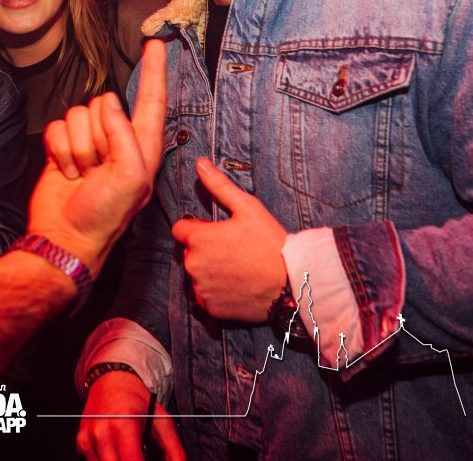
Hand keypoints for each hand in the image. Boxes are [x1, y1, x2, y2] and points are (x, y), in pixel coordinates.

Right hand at [33, 40, 165, 273]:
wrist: (64, 237)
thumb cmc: (104, 216)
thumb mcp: (130, 178)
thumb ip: (125, 136)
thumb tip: (110, 104)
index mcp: (144, 147)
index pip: (152, 99)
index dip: (154, 70)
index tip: (155, 43)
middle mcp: (118, 140)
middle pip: (104, 103)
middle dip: (96, 134)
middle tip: (98, 167)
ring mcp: (90, 143)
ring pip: (78, 114)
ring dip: (76, 147)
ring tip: (83, 174)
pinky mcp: (63, 147)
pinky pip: (56, 126)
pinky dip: (58, 150)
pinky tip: (65, 172)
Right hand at [77, 371, 184, 460]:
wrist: (111, 381)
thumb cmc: (137, 401)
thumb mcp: (162, 421)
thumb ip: (174, 450)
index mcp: (123, 425)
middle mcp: (102, 433)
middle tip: (141, 456)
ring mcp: (88, 438)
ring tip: (132, 454)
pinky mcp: (81, 443)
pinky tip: (118, 453)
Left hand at [171, 158, 287, 321]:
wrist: (292, 282)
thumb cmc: (271, 242)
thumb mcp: (247, 207)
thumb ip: (219, 186)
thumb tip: (199, 163)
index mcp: (198, 239)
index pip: (181, 229)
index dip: (197, 229)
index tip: (217, 232)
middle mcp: (194, 264)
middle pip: (189, 253)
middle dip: (204, 250)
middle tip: (233, 250)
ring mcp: (202, 288)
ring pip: (197, 275)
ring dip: (209, 271)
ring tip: (238, 268)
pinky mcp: (211, 308)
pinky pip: (206, 297)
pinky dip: (217, 293)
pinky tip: (237, 285)